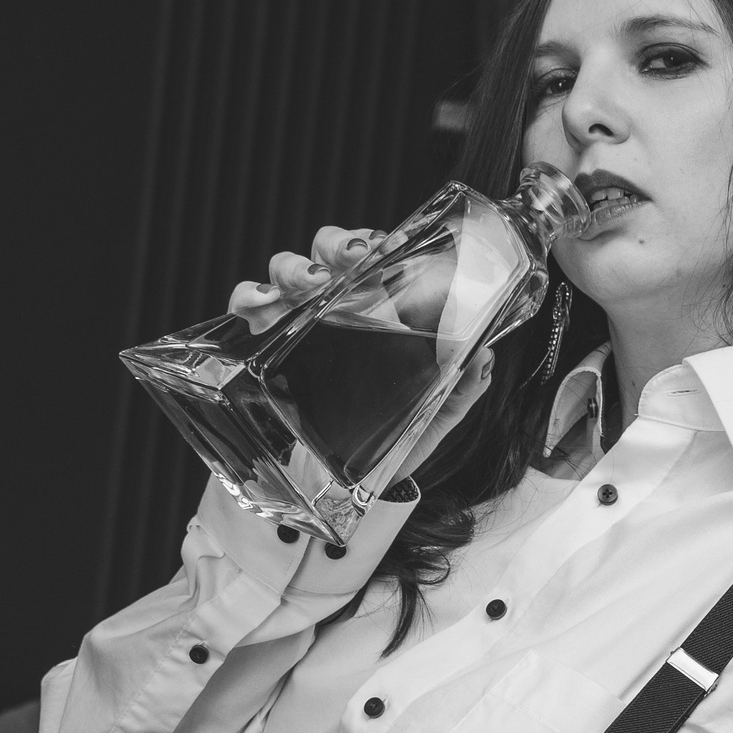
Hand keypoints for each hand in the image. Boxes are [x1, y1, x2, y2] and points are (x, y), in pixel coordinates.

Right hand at [226, 225, 493, 482]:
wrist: (353, 489)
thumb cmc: (395, 441)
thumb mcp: (433, 416)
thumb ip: (461, 389)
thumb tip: (483, 358)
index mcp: (382, 311)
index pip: (379, 259)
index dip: (382, 243)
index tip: (395, 243)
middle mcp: (338, 307)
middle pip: (329, 250)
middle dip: (338, 245)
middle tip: (354, 260)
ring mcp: (300, 321)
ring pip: (288, 267)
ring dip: (295, 267)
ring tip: (311, 285)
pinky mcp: (266, 345)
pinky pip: (248, 305)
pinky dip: (249, 297)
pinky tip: (262, 307)